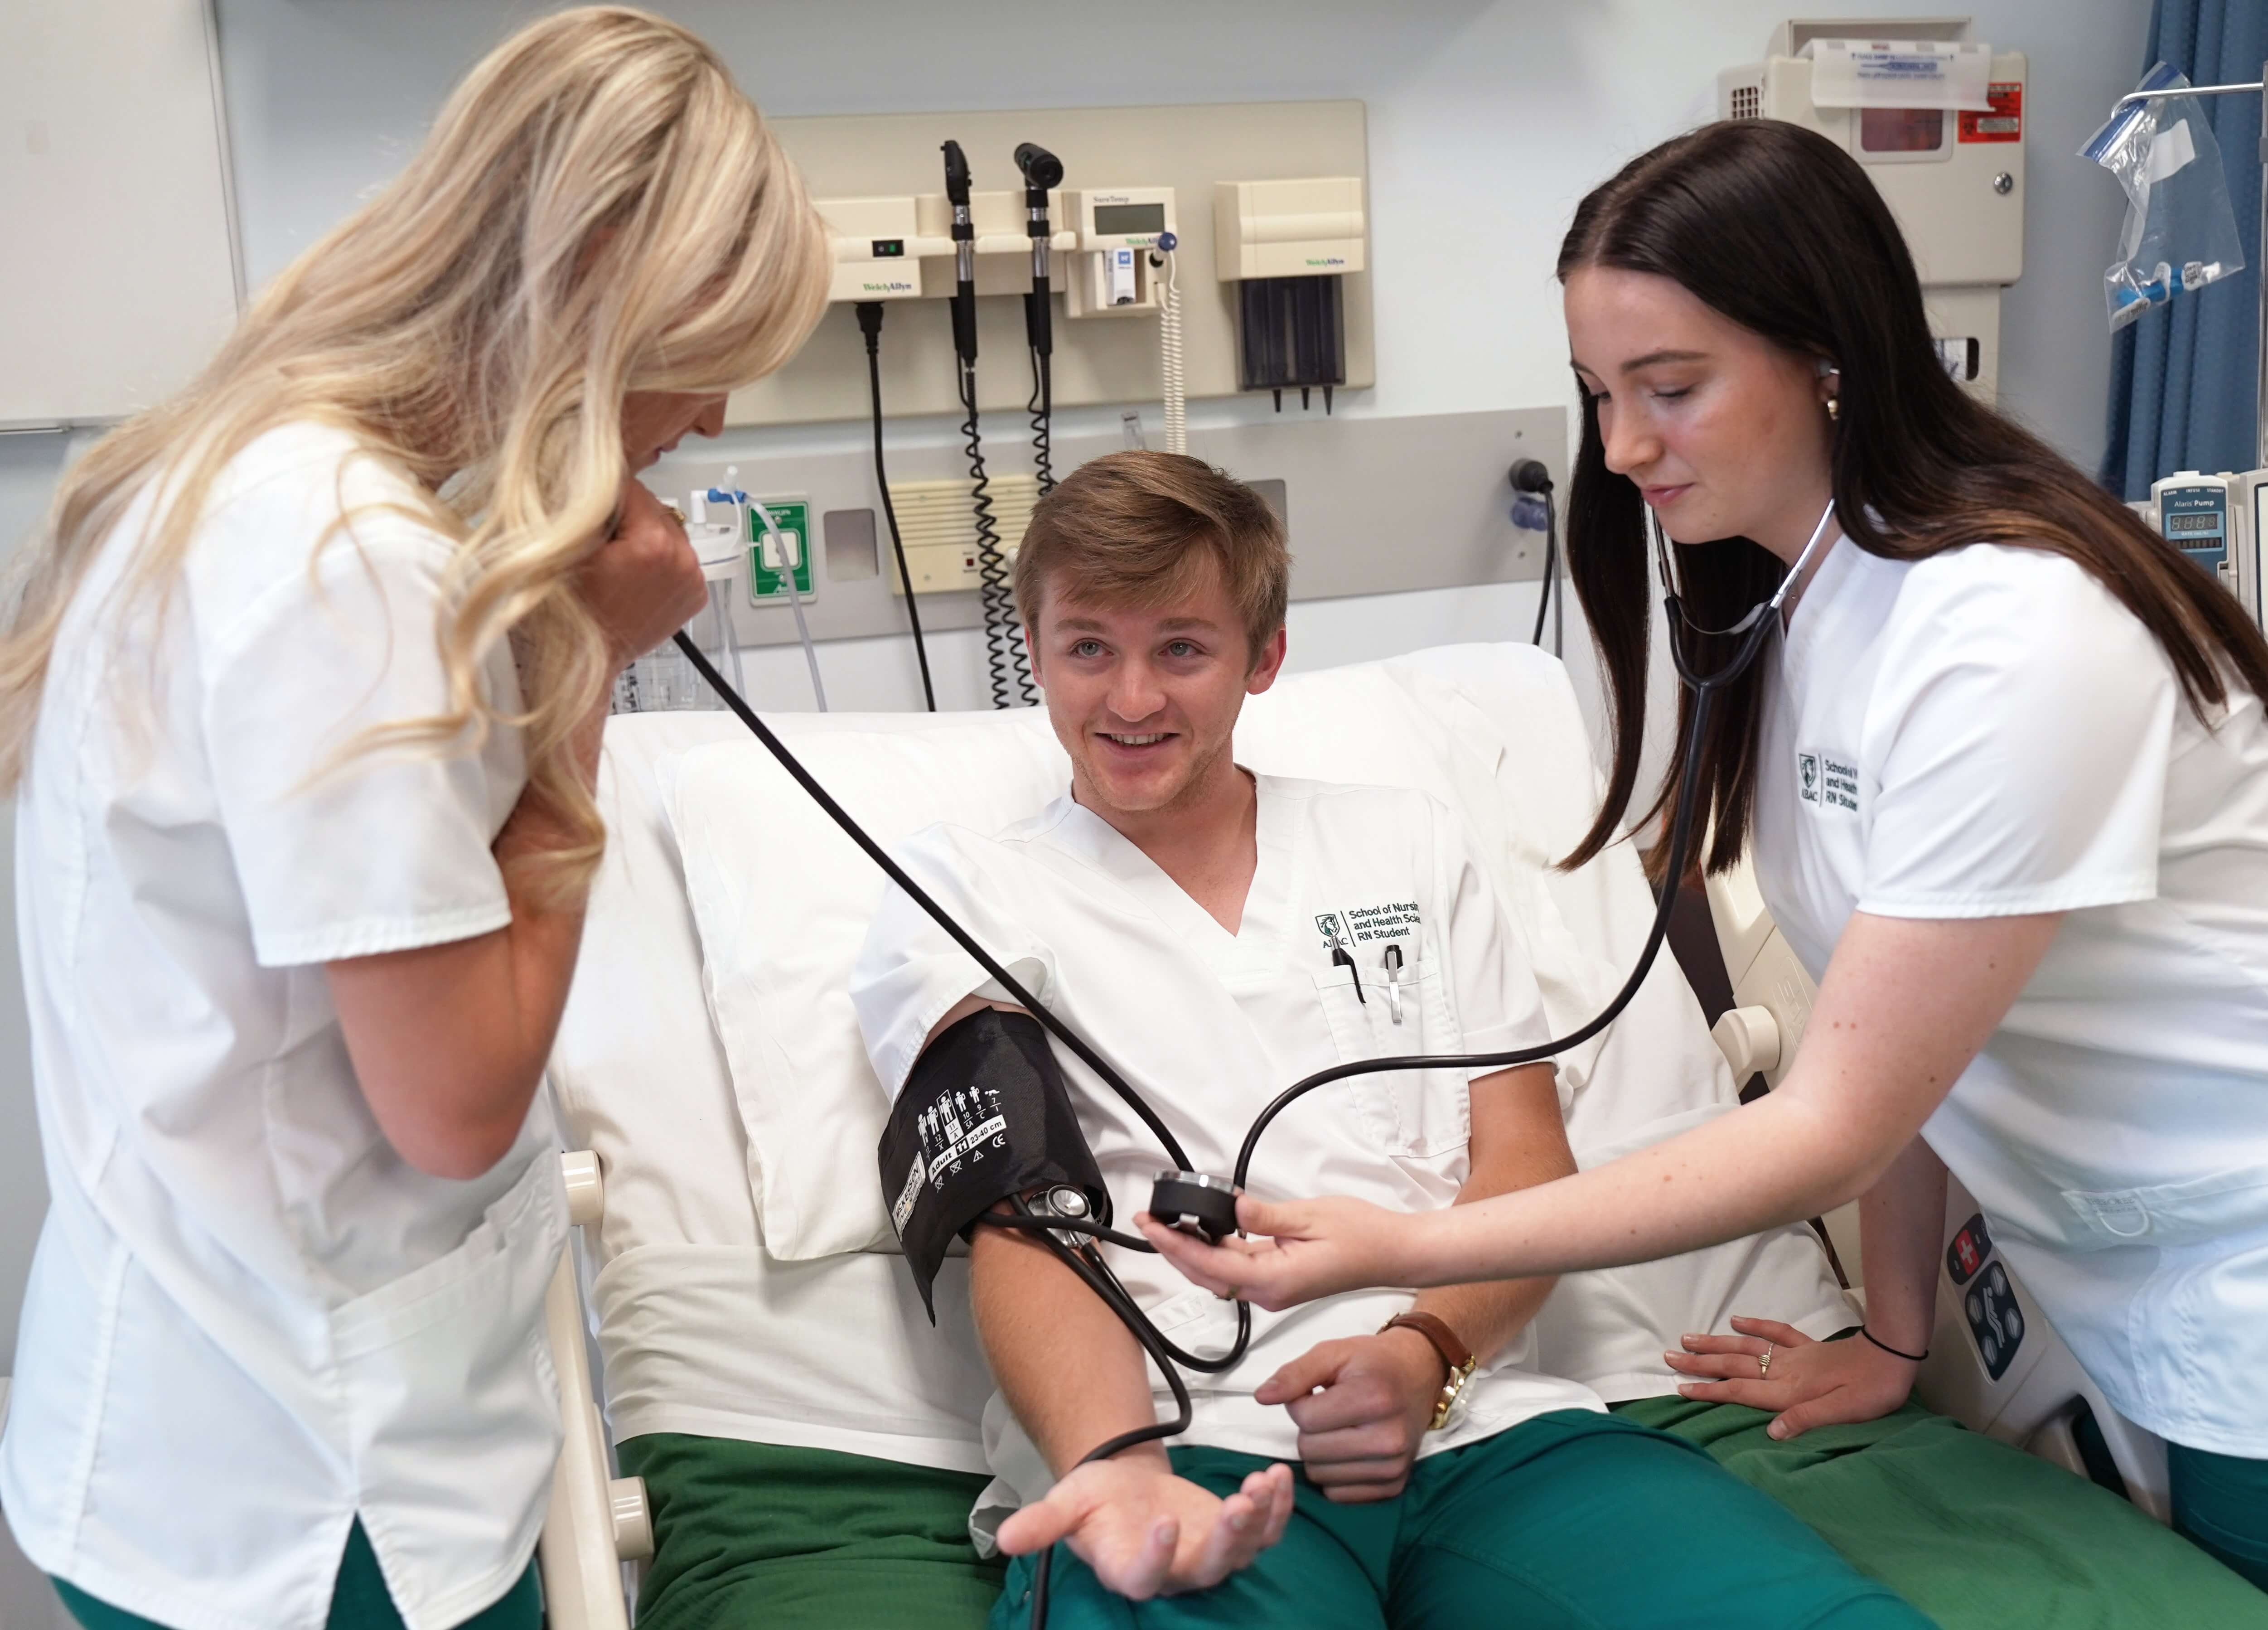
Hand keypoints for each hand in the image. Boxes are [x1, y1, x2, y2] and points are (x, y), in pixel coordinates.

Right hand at [577, 477, 706, 668]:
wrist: (585, 660)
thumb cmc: (572, 611)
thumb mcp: (570, 548)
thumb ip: (587, 509)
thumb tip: (592, 478)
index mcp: (653, 544)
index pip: (633, 488)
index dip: (605, 491)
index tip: (590, 497)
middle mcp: (683, 559)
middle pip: (655, 508)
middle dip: (628, 513)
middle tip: (601, 531)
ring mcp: (693, 579)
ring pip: (668, 531)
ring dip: (645, 533)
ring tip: (618, 554)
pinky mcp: (696, 593)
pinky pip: (678, 557)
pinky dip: (659, 557)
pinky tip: (635, 571)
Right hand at [994, 1453, 1294, 1599]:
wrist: (1127, 1487)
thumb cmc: (1096, 1500)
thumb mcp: (1066, 1503)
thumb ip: (1041, 1523)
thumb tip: (1002, 1538)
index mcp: (1128, 1568)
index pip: (1145, 1578)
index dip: (1157, 1558)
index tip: (1164, 1523)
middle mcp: (1174, 1571)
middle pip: (1207, 1569)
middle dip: (1227, 1540)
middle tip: (1237, 1504)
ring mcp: (1209, 1554)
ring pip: (1243, 1552)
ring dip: (1258, 1520)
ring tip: (1261, 1482)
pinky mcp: (1234, 1533)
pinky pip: (1265, 1531)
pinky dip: (1276, 1507)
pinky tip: (1278, 1476)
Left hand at [1136, 1194, 1414, 1311]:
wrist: (1393, 1252)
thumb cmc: (1363, 1235)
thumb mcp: (1310, 1216)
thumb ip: (1265, 1217)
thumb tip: (1230, 1210)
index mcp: (1275, 1280)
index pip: (1211, 1265)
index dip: (1176, 1246)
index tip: (1153, 1227)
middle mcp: (1270, 1293)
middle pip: (1207, 1275)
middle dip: (1173, 1250)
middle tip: (1148, 1222)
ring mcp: (1274, 1290)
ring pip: (1219, 1275)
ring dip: (1190, 1252)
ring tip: (1166, 1226)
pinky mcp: (1279, 1281)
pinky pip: (1237, 1270)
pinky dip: (1214, 1253)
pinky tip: (1202, 1233)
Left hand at [1255, 1331, 1440, 1501]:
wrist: (1419, 1374)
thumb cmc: (1372, 1362)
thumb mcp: (1332, 1353)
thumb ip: (1295, 1373)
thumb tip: (1262, 1397)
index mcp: (1373, 1399)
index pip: (1305, 1418)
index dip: (1299, 1402)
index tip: (1316, 1392)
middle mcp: (1388, 1438)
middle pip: (1310, 1450)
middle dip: (1309, 1429)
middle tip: (1330, 1410)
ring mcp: (1393, 1466)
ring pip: (1320, 1476)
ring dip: (1320, 1453)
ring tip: (1341, 1428)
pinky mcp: (1394, 1486)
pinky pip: (1339, 1495)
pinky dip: (1335, 1475)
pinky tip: (1350, 1450)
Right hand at [1664, 1316, 1916, 1439]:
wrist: (1892, 1355)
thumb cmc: (1871, 1390)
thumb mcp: (1843, 1413)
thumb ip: (1805, 1420)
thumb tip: (1770, 1432)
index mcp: (1790, 1391)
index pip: (1740, 1390)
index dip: (1709, 1390)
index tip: (1680, 1387)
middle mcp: (1785, 1371)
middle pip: (1735, 1366)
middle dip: (1700, 1362)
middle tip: (1669, 1356)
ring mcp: (1795, 1355)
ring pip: (1747, 1347)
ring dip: (1716, 1343)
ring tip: (1688, 1338)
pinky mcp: (1809, 1346)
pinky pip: (1777, 1332)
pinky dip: (1754, 1326)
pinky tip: (1736, 1321)